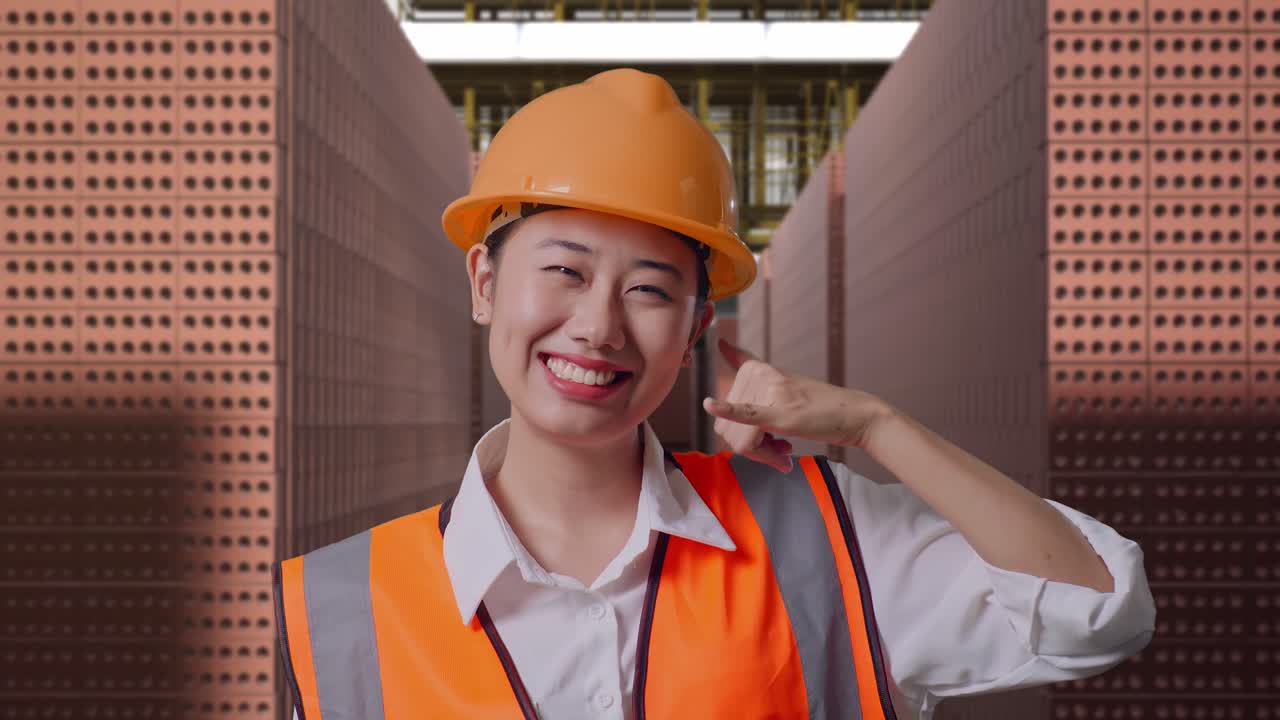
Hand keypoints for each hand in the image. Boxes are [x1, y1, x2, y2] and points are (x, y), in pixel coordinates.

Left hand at [703, 338, 893, 471]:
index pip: (726, 415)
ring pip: (743, 441)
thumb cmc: (816, 405)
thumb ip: (748, 363)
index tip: (767, 439)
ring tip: (786, 450)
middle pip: (730, 431)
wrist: (853, 416)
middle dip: (753, 449)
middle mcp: (759, 375)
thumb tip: (719, 341)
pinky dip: (728, 412)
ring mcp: (770, 392)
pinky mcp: (781, 412)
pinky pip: (747, 416)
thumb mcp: (780, 381)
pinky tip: (711, 405)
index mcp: (754, 369)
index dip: (742, 435)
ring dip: (763, 455)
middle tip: (781, 449)